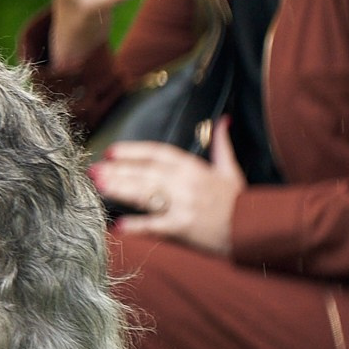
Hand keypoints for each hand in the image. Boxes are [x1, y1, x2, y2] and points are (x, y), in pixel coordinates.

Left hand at [91, 118, 243, 256]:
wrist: (256, 228)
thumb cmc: (241, 200)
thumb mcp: (231, 168)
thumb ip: (222, 144)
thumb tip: (223, 120)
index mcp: (194, 167)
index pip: (157, 153)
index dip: (133, 151)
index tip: (111, 152)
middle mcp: (186, 182)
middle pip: (145, 172)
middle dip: (117, 171)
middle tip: (92, 171)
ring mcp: (184, 204)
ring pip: (146, 194)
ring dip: (120, 190)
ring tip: (98, 187)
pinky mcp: (185, 226)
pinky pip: (157, 225)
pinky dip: (138, 226)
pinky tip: (119, 226)